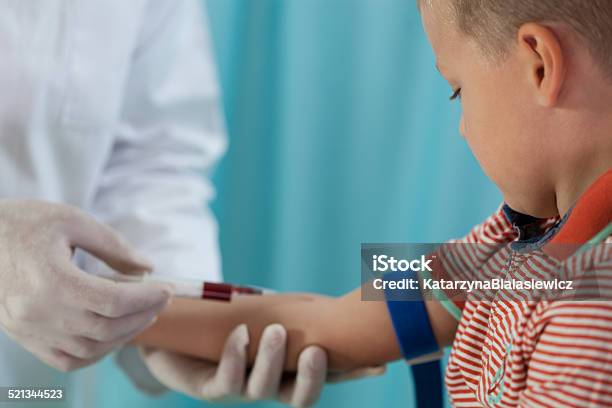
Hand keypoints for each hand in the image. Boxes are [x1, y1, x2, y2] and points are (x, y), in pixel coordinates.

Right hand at [0, 199, 172, 370]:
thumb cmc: (24, 223)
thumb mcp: (73, 220)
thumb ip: (114, 246)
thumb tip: (148, 268)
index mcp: (50, 280)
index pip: (113, 302)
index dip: (148, 298)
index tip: (168, 288)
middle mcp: (37, 312)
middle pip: (106, 328)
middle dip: (142, 316)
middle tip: (161, 300)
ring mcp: (28, 329)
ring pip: (89, 350)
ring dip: (123, 336)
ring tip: (142, 315)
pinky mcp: (23, 336)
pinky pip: (66, 360)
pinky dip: (96, 352)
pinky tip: (113, 333)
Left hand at [140, 324, 385, 406]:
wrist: (180, 337)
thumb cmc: (234, 321)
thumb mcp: (270, 312)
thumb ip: (300, 312)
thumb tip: (338, 299)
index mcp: (292, 369)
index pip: (330, 375)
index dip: (354, 374)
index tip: (379, 364)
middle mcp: (273, 384)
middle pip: (300, 398)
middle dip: (311, 379)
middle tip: (316, 352)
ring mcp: (243, 389)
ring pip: (263, 389)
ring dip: (270, 360)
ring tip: (273, 330)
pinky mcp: (212, 388)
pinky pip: (227, 380)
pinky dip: (236, 357)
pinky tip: (240, 334)